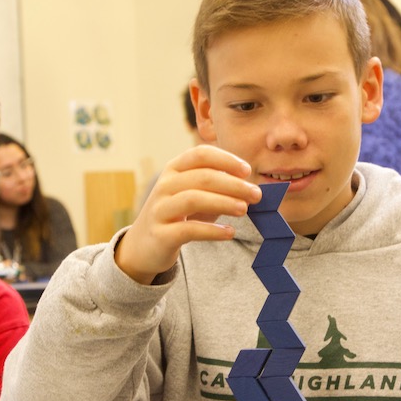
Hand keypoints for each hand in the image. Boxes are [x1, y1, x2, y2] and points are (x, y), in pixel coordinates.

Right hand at [115, 145, 261, 283]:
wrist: (143, 246)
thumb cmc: (178, 215)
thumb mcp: (194, 193)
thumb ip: (216, 186)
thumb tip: (251, 187)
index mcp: (174, 170)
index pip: (200, 154)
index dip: (226, 159)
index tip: (247, 170)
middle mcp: (164, 186)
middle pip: (202, 177)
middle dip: (233, 184)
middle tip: (256, 194)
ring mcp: (160, 209)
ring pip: (194, 199)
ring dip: (223, 202)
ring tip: (244, 210)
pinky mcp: (161, 234)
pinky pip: (188, 229)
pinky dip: (212, 230)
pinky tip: (229, 232)